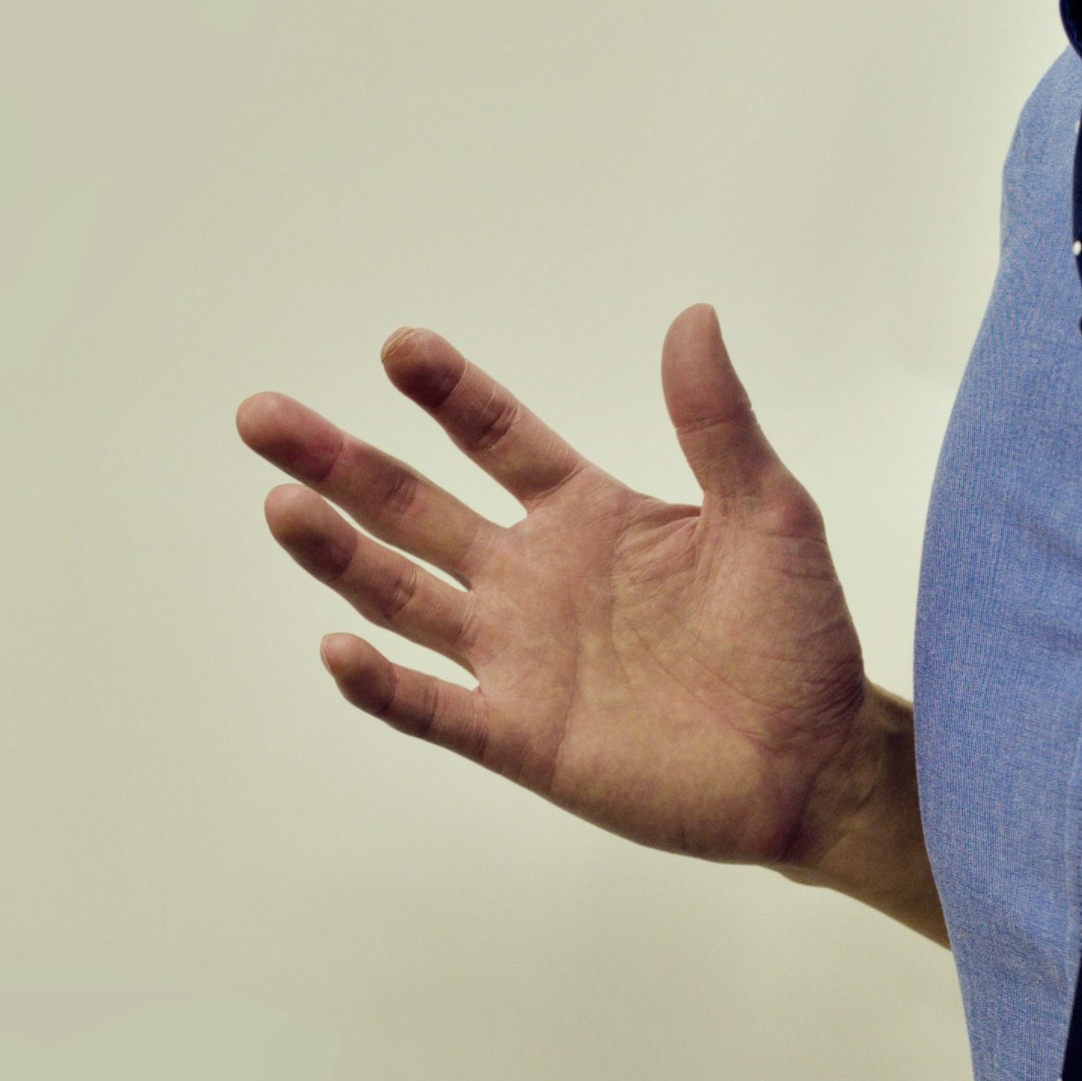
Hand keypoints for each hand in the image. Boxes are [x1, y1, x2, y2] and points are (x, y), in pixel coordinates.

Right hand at [236, 312, 937, 931]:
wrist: (817, 763)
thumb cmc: (799, 638)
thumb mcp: (770, 514)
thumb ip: (719, 425)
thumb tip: (695, 317)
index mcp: (585, 516)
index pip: (496, 438)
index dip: (448, 394)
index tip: (401, 348)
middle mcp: (532, 579)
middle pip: (413, 507)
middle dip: (341, 461)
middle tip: (264, 415)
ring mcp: (517, 659)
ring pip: (401, 597)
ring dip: (339, 554)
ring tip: (281, 502)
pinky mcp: (521, 737)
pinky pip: (432, 709)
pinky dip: (381, 685)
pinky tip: (338, 648)